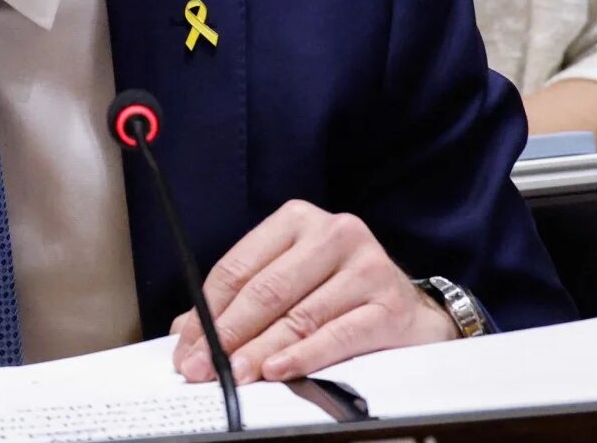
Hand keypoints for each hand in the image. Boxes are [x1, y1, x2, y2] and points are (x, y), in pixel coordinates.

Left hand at [170, 201, 457, 383]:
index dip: (207, 312)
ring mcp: (366, 267)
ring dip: (259, 351)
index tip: (187, 349)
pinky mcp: (389, 305)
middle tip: (202, 369)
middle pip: (266, 290)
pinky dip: (304, 356)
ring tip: (234, 376)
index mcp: (298, 220)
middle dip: (227, 334)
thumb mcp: (289, 283)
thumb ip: (238, 302)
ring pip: (298, 316)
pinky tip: (278, 371)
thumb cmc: (338, 294)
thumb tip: (185, 334)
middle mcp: (334, 233)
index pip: (239, 267)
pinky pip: (338, 335)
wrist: (412, 312)